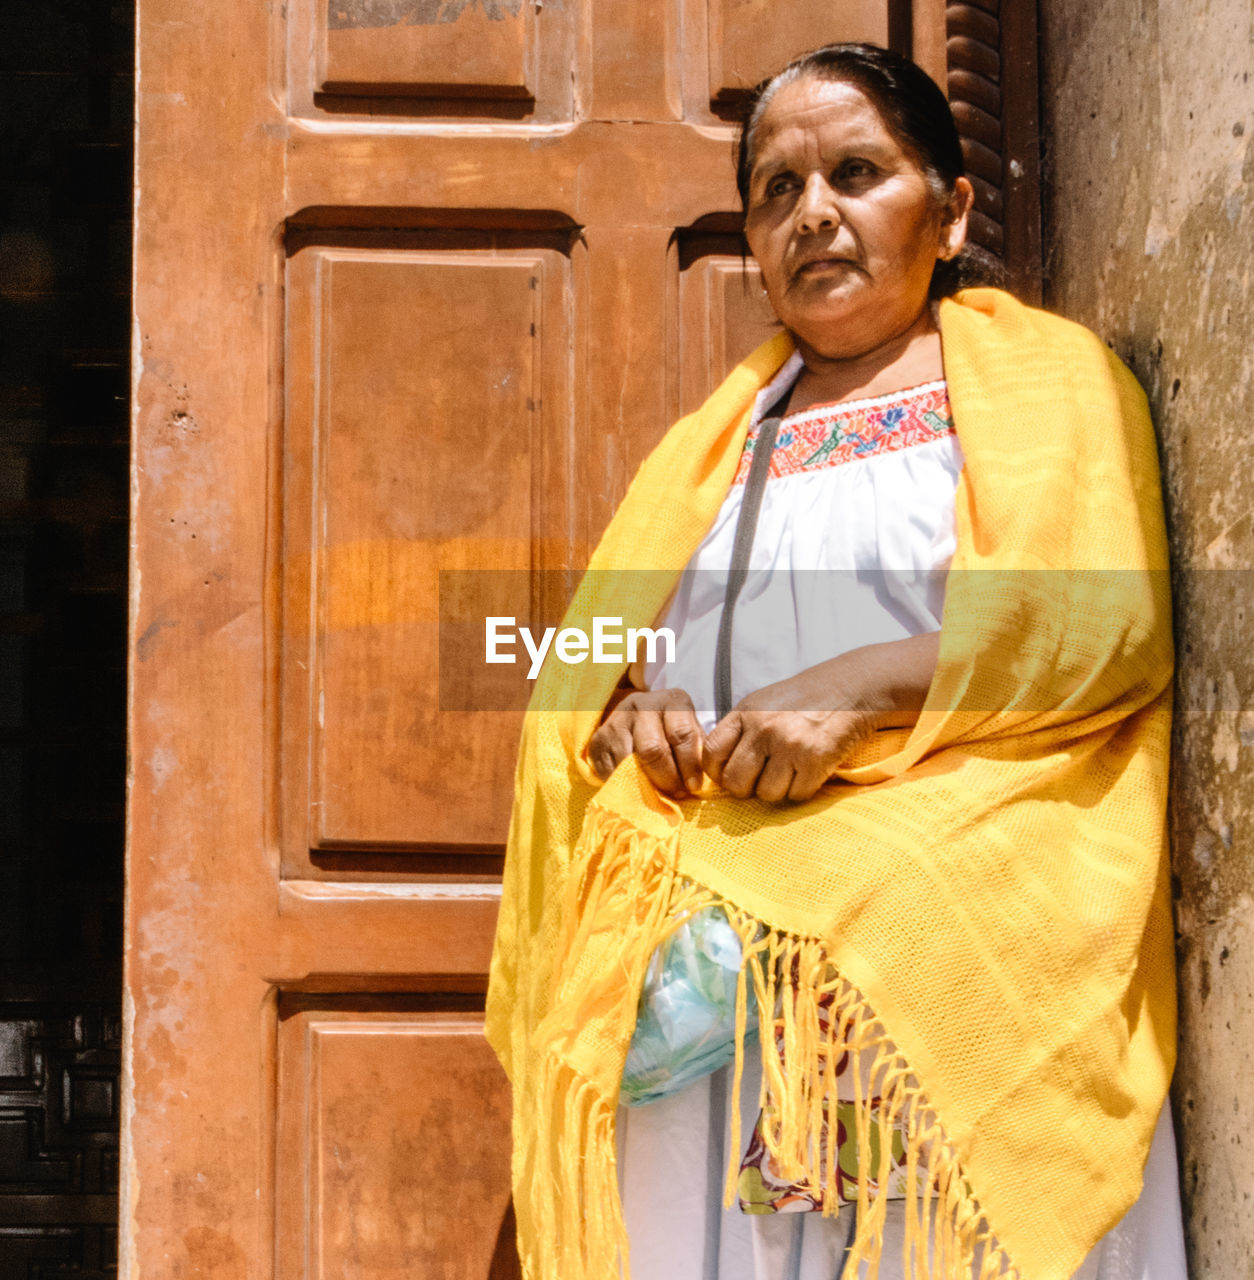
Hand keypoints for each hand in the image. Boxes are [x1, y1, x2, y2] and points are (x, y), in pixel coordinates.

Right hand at [587, 688, 705, 797]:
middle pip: (653, 749)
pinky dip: (624, 785)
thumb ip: (698, 752)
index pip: (682, 734)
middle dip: (667, 779)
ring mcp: (616, 720)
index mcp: (672, 700)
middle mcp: (642, 705)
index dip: (689, 765)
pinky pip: (610, 770)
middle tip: (676, 794)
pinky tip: (637, 788)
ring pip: (628, 761)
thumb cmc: (673, 730)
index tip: (694, 786)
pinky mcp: (598, 739)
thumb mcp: (691, 731)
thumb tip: (700, 786)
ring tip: (657, 795)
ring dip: (644, 786)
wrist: (638, 714)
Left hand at [703, 668, 874, 804]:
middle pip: (735, 782)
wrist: (849, 689)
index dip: (717, 772)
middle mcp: (764, 729)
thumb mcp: (761, 704)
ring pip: (767, 794)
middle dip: (745, 789)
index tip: (728, 775)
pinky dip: (802, 789)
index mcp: (746, 713)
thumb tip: (717, 771)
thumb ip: (739, 731)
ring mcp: (790, 746)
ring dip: (777, 790)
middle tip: (759, 781)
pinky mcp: (815, 761)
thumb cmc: (801, 701)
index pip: (712, 753)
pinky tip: (808, 771)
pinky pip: (796, 795)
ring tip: (788, 772)